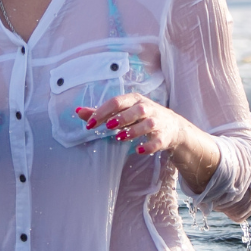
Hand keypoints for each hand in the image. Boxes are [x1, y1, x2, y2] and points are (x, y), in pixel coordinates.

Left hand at [74, 94, 218, 189]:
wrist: (172, 127)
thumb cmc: (141, 117)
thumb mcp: (122, 112)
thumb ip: (101, 112)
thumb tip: (78, 111)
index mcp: (134, 100)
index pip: (117, 102)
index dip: (103, 111)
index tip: (90, 124)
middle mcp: (147, 108)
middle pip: (136, 110)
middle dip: (122, 117)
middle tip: (108, 126)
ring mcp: (157, 122)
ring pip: (147, 124)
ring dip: (134, 131)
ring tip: (120, 137)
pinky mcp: (164, 137)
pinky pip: (157, 142)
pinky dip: (148, 146)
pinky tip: (138, 150)